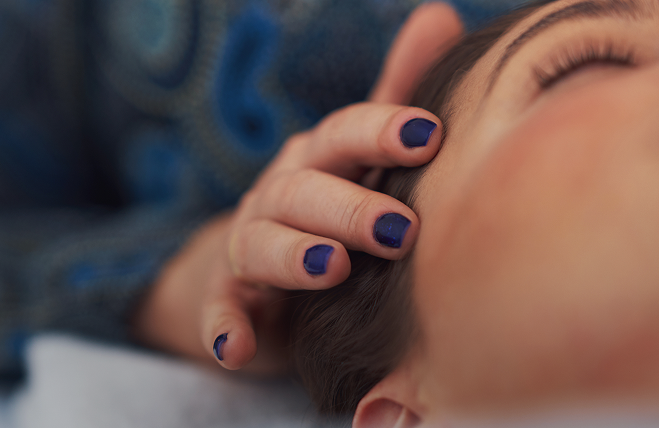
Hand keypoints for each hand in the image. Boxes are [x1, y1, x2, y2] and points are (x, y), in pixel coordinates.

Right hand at [134, 2, 464, 372]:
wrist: (257, 278)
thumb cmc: (327, 211)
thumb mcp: (359, 159)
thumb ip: (394, 100)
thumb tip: (439, 14)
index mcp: (316, 160)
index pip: (342, 135)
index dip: (380, 132)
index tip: (429, 136)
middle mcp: (277, 195)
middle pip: (304, 190)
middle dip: (348, 206)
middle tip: (400, 230)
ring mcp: (248, 249)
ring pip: (260, 244)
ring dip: (293, 255)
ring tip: (332, 269)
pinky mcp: (229, 303)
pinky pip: (218, 311)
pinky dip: (224, 327)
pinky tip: (239, 347)